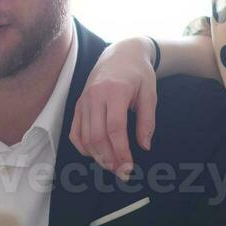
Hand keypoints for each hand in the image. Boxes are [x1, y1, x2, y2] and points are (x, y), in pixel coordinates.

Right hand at [68, 37, 157, 178]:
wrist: (121, 54)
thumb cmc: (138, 73)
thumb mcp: (150, 93)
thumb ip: (147, 121)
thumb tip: (144, 146)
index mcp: (114, 92)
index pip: (115, 128)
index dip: (121, 151)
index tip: (129, 166)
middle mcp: (94, 96)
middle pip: (96, 136)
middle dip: (109, 158)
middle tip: (122, 172)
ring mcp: (83, 100)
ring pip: (84, 136)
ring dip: (97, 156)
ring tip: (112, 166)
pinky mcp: (78, 104)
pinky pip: (75, 131)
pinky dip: (83, 147)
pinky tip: (95, 154)